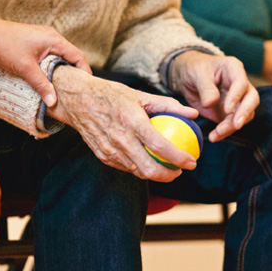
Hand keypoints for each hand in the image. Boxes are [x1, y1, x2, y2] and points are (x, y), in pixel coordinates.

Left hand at [0, 18, 91, 106]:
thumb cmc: (5, 46)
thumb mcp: (25, 68)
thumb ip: (41, 85)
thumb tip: (53, 102)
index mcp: (54, 40)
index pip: (78, 56)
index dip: (85, 71)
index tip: (86, 86)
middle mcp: (53, 37)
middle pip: (72, 56)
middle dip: (76, 72)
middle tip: (78, 88)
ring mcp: (46, 38)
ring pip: (63, 56)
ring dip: (65, 69)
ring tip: (66, 85)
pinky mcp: (39, 41)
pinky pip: (54, 54)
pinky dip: (56, 65)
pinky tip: (52, 76)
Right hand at [47, 66, 198, 182]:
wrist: (79, 100)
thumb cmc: (111, 95)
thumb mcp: (140, 95)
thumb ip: (168, 105)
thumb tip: (192, 114)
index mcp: (132, 121)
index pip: (160, 146)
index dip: (179, 158)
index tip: (191, 162)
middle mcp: (120, 139)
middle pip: (149, 169)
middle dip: (169, 175)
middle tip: (179, 170)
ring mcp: (109, 150)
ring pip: (137, 172)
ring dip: (154, 173)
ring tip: (165, 166)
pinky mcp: (102, 156)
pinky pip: (125, 167)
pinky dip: (138, 167)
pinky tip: (145, 160)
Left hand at [169, 52, 259, 142]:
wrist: (187, 78)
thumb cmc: (194, 69)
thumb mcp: (196, 74)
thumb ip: (205, 87)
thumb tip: (211, 103)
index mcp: (233, 69)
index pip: (241, 83)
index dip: (236, 97)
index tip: (227, 109)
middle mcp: (239, 84)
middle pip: (251, 99)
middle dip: (244, 113)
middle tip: (235, 125)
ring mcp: (236, 99)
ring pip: (243, 115)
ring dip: (232, 126)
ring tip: (217, 134)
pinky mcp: (229, 112)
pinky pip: (231, 124)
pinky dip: (224, 132)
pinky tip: (214, 137)